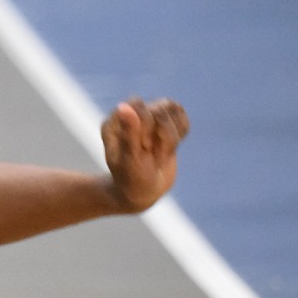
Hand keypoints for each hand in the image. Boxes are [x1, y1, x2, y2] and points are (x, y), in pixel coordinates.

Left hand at [100, 97, 187, 211]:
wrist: (143, 191)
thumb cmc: (131, 178)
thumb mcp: (129, 159)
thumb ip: (129, 133)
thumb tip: (124, 106)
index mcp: (114, 121)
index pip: (139, 105)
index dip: (147, 127)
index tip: (144, 147)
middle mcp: (130, 115)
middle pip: (160, 107)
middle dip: (162, 134)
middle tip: (150, 151)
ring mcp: (149, 117)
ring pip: (174, 110)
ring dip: (172, 136)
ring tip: (159, 152)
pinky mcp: (165, 122)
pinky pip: (182, 119)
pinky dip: (181, 134)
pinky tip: (169, 148)